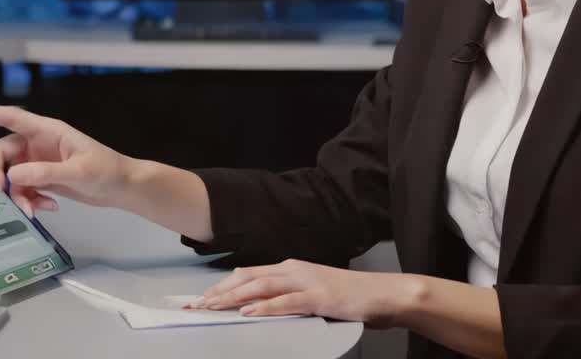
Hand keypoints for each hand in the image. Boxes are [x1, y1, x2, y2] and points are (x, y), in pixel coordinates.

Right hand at [0, 102, 133, 214]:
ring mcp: (38, 162)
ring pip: (10, 176)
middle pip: (1, 153)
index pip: (10, 116)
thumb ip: (45, 173)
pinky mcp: (41, 179)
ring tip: (34, 210)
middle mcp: (37, 143)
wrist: (122, 188)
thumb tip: (11, 176)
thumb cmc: (106, 171)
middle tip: (1, 192)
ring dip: (16, 194)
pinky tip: (48, 207)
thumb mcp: (78, 172)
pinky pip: (22, 189)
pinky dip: (29, 200)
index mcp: (47, 130)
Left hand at [187, 259, 416, 327]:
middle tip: (197, 304)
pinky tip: (249, 312)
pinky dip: (264, 307)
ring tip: (213, 307)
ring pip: (261, 287)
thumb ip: (288, 295)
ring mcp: (306, 282)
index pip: (249, 274)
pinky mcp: (318, 297)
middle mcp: (294, 270)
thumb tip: (262, 304)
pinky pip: (285, 302)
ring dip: (234, 298)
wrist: (382, 294)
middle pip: (248, 278)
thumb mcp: (312, 292)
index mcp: (292, 268)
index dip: (223, 285)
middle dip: (220, 291)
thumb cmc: (350, 296)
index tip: (204, 297)